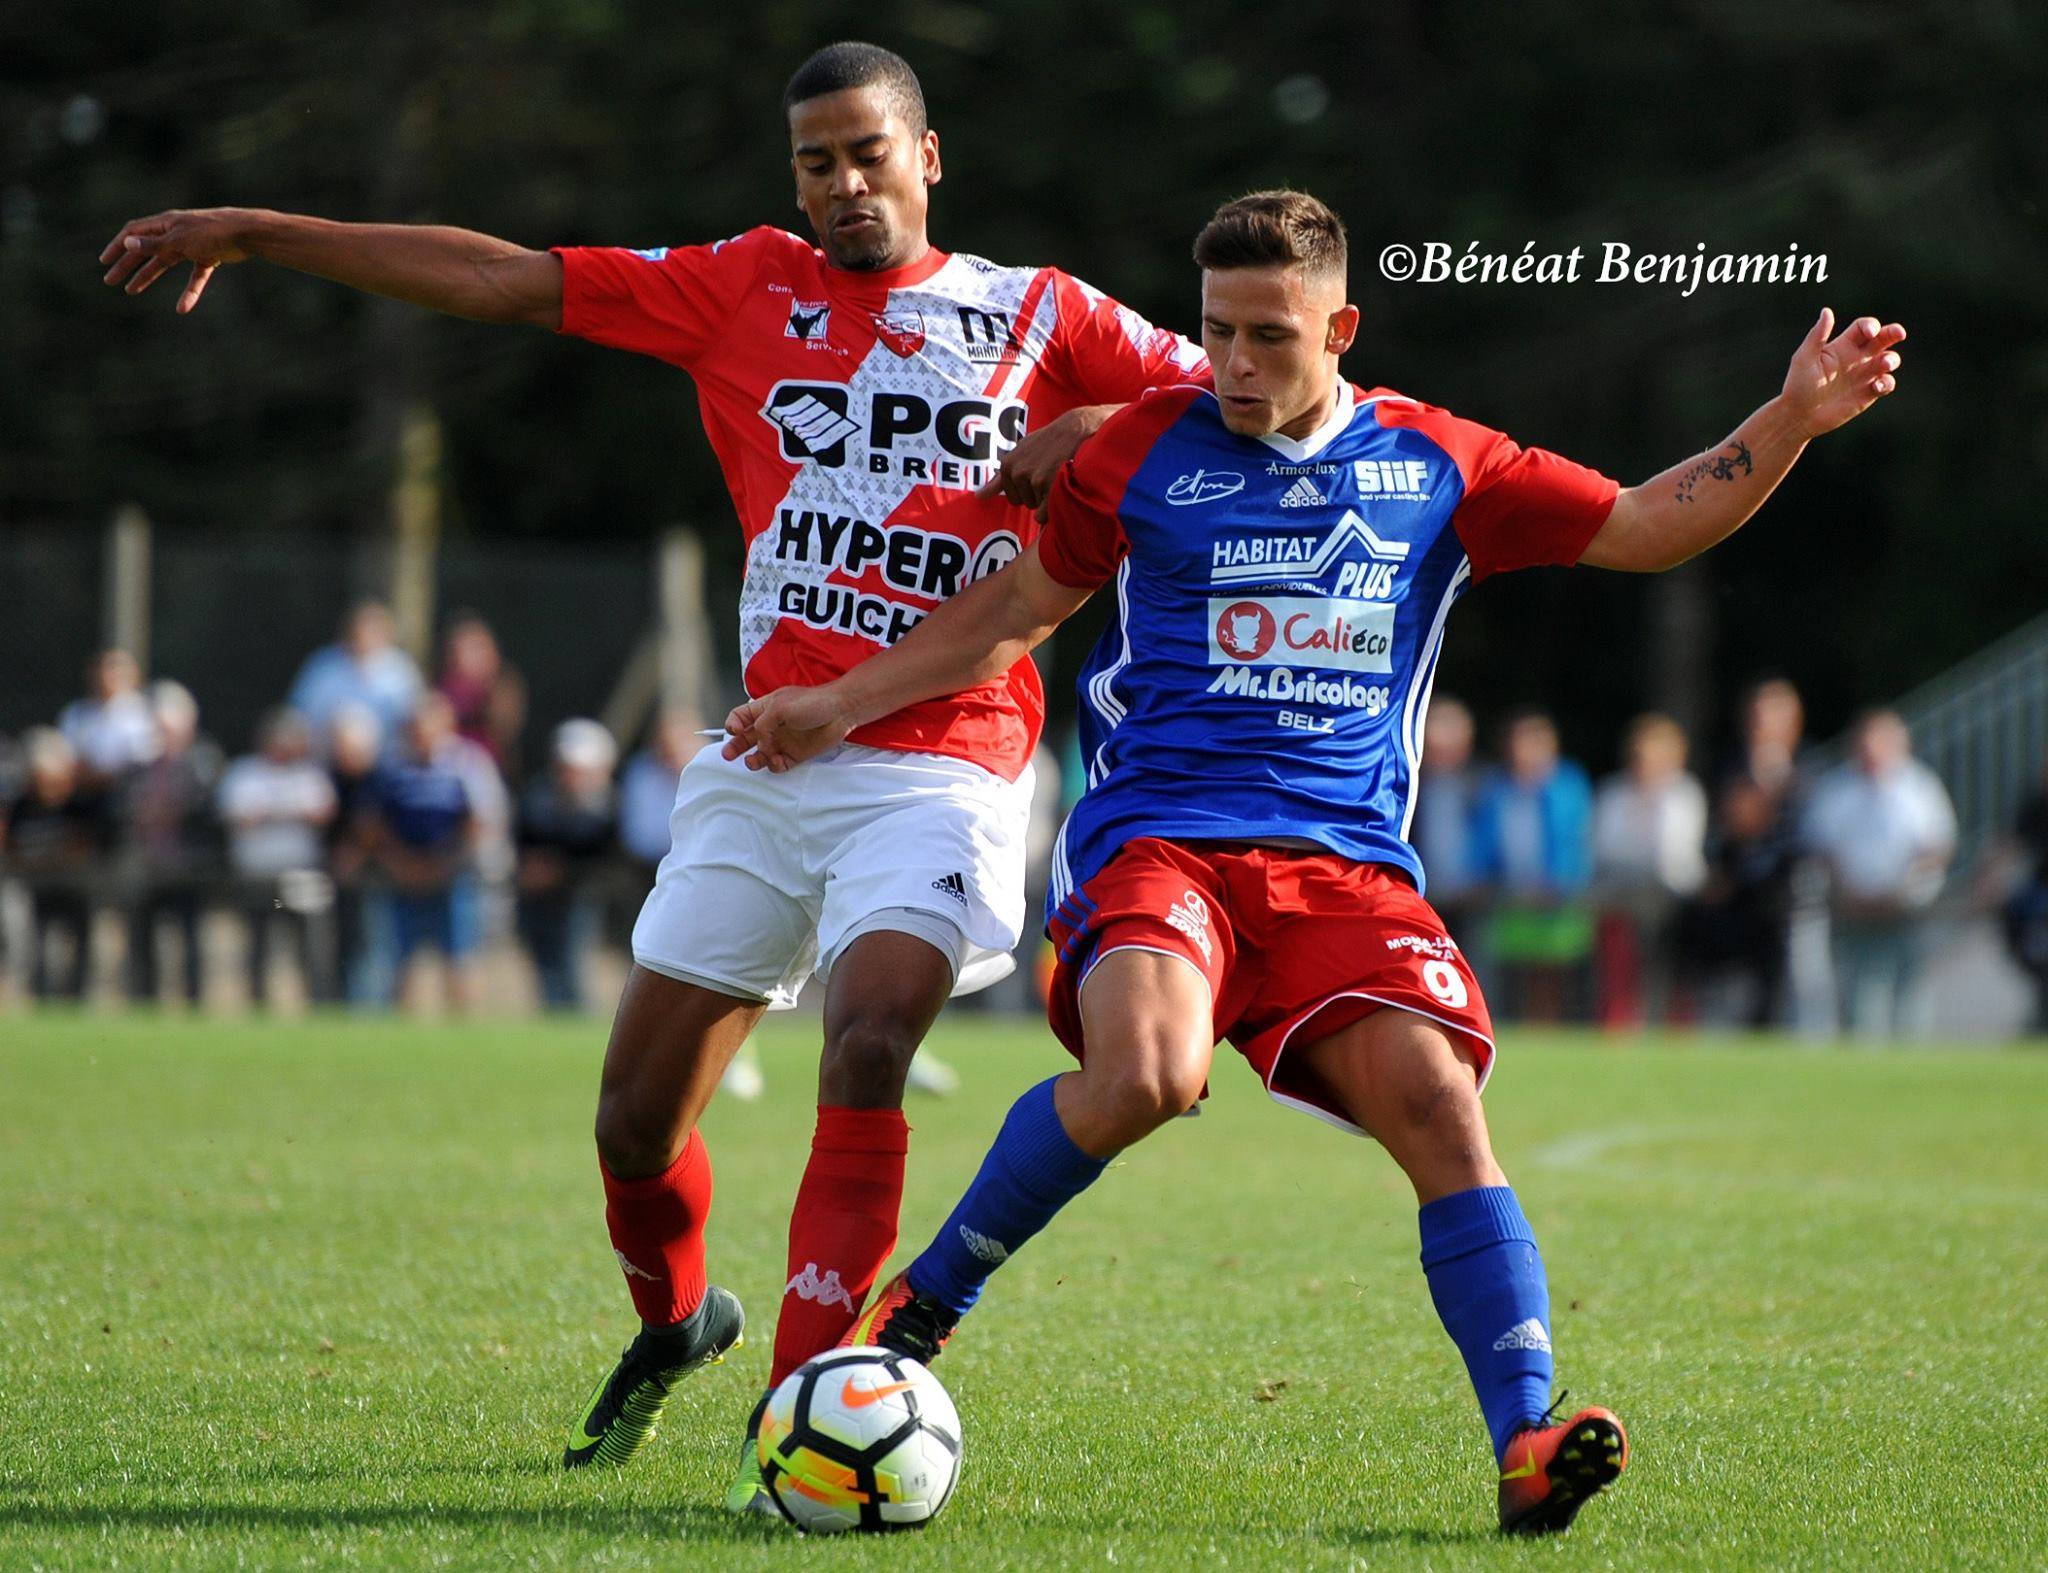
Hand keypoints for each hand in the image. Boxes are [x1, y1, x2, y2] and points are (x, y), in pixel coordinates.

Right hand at [100, 208, 254, 313]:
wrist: (246, 233)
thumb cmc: (211, 232)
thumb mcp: (179, 240)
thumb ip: (154, 245)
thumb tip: (127, 243)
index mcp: (165, 224)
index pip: (133, 233)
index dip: (117, 246)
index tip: (104, 262)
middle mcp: (175, 233)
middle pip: (145, 250)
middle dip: (127, 265)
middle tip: (111, 281)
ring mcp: (192, 246)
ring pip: (165, 263)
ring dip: (148, 276)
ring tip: (131, 290)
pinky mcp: (209, 257)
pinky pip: (195, 277)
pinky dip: (189, 292)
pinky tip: (183, 308)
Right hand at [720, 686, 856, 772]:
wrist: (840, 712)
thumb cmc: (812, 702)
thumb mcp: (779, 708)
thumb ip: (762, 725)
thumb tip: (759, 743)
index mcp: (765, 708)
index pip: (740, 716)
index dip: (733, 724)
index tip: (734, 730)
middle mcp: (772, 726)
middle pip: (745, 738)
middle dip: (735, 747)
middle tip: (728, 755)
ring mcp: (783, 741)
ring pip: (761, 754)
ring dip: (754, 760)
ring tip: (752, 762)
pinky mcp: (795, 754)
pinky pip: (778, 764)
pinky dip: (775, 766)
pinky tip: (779, 761)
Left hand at [974, 405, 1113, 520]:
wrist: (1076, 429)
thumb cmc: (1048, 442)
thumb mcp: (1021, 453)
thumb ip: (999, 478)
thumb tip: (979, 496)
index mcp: (1007, 465)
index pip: (1013, 497)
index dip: (1028, 489)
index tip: (1039, 472)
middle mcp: (1017, 472)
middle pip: (1025, 503)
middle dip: (1038, 495)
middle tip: (1050, 473)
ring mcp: (1032, 478)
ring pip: (1037, 508)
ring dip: (1048, 498)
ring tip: (1057, 476)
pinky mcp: (1048, 484)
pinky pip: (1045, 514)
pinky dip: (1054, 508)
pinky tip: (1061, 488)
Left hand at [1780, 308, 1904, 438]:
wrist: (1798, 416)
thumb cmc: (1797, 385)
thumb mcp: (1804, 358)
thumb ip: (1817, 335)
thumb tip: (1827, 310)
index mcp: (1843, 345)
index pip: (1863, 327)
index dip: (1871, 325)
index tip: (1871, 332)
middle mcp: (1857, 357)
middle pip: (1883, 338)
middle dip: (1894, 332)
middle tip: (1899, 333)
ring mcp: (1864, 375)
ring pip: (1889, 359)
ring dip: (1892, 359)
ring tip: (1884, 364)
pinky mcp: (1868, 393)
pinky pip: (1886, 384)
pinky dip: (1887, 383)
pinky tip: (1876, 386)